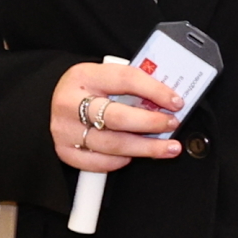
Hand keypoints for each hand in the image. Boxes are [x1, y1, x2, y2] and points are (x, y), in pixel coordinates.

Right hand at [49, 61, 183, 172]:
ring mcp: (65, 128)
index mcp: (85, 76)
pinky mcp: (64, 150)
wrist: (60, 99)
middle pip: (118, 118)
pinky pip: (98, 162)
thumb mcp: (107, 76)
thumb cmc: (89, 88)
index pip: (126, 79)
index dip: (155, 91)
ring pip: (112, 144)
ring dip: (145, 148)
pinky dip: (119, 161)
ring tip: (168, 148)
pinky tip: (133, 156)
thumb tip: (169, 99)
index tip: (176, 102)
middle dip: (151, 123)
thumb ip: (134, 85)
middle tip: (172, 125)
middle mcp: (70, 103)